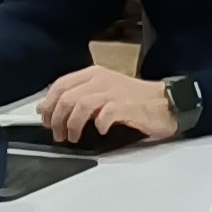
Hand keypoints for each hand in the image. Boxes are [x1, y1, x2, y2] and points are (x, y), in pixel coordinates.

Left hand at [39, 67, 181, 144]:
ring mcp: (113, 92)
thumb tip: (53, 109)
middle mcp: (101, 80)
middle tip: (57, 133)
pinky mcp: (125, 106)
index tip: (45, 118)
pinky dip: (97, 125)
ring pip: (80, 105)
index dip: (49, 103)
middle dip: (57, 118)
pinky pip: (103, 116)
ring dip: (72, 125)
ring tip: (72, 137)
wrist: (165, 103)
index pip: (61, 84)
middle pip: (67, 96)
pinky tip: (99, 131)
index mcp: (94, 74)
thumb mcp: (104, 91)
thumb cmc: (135, 100)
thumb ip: (80, 96)